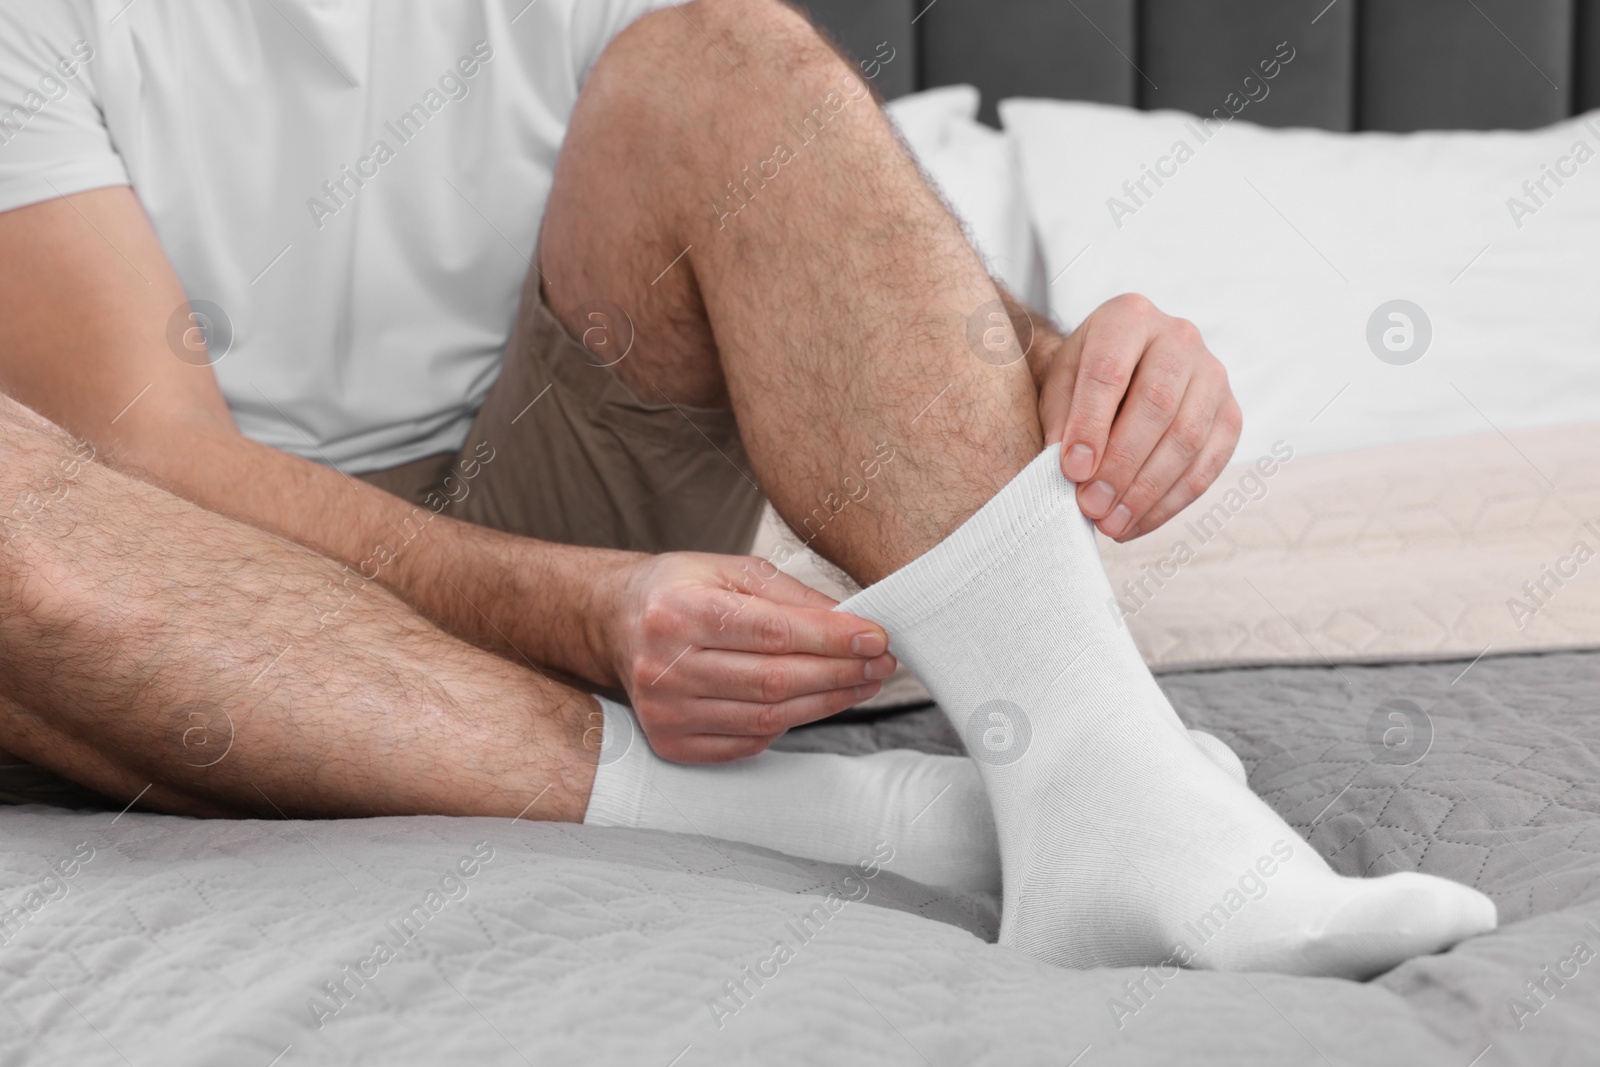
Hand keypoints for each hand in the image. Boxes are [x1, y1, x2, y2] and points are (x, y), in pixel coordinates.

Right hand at [601, 552, 895, 761]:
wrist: (616, 624)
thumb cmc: (681, 590)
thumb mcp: (731, 569)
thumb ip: (791, 595)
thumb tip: (852, 622)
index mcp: (679, 610)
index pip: (773, 632)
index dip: (832, 639)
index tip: (876, 638)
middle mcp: (664, 666)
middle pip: (774, 680)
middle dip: (840, 673)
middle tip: (881, 663)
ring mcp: (665, 711)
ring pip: (767, 717)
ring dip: (826, 702)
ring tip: (862, 683)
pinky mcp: (671, 743)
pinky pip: (748, 743)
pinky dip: (790, 724)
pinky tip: (815, 703)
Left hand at [1037, 293, 1240, 540]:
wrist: (1123, 366)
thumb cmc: (1084, 378)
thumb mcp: (1059, 384)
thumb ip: (1060, 419)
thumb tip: (1073, 470)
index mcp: (1128, 317)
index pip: (1110, 371)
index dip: (1091, 425)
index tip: (1072, 471)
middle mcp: (1179, 337)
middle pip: (1156, 405)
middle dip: (1121, 465)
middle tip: (1090, 507)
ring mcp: (1213, 374)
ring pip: (1187, 437)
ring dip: (1147, 491)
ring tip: (1110, 524)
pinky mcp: (1231, 412)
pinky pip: (1209, 463)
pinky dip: (1171, 502)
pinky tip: (1137, 523)